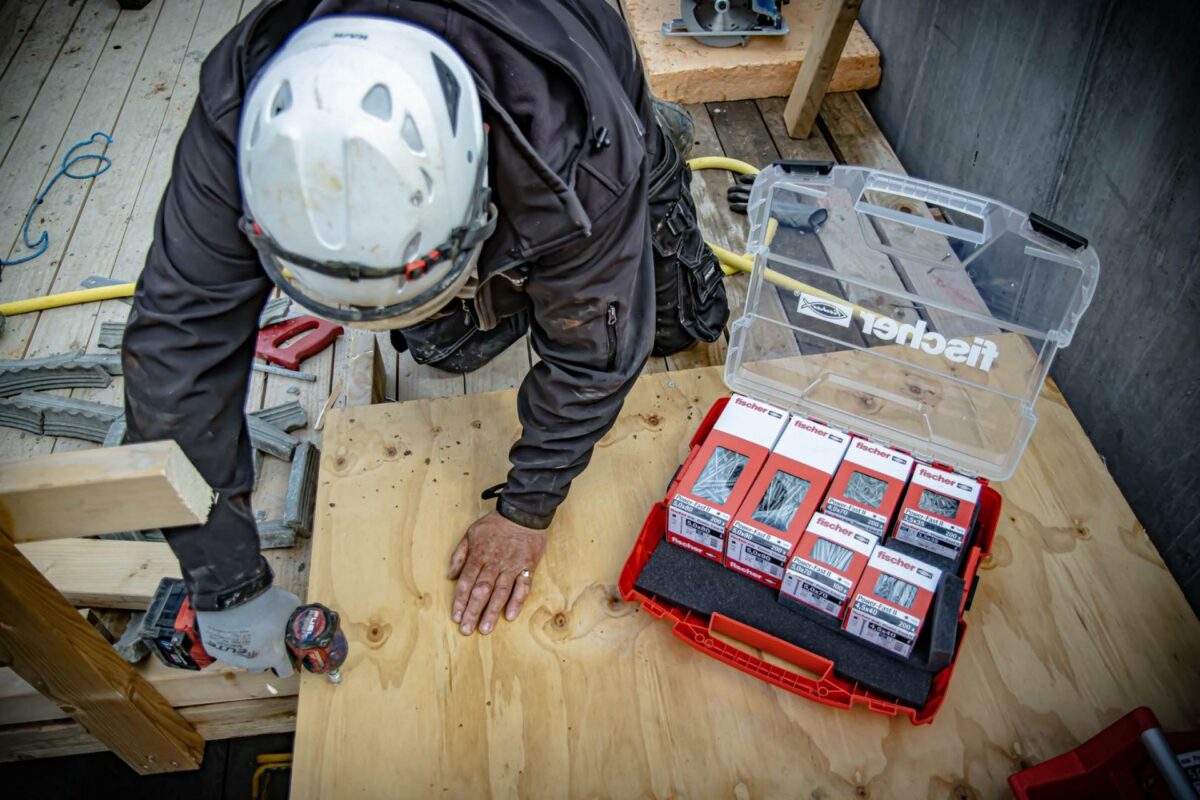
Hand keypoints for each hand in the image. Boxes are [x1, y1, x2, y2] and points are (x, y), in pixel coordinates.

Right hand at [194, 586, 299, 674]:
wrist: (234, 596)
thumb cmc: (267, 603)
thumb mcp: (290, 606)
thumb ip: (295, 617)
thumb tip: (300, 617)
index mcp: (274, 656)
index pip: (285, 671)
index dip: (288, 662)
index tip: (287, 653)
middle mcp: (252, 662)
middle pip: (261, 667)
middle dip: (265, 656)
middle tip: (265, 639)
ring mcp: (231, 657)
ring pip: (241, 658)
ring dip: (245, 649)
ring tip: (245, 630)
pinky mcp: (214, 649)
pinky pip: (223, 648)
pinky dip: (227, 640)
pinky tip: (228, 625)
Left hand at [447, 511, 546, 634]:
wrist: (523, 512)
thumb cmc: (496, 524)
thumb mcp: (471, 533)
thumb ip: (459, 554)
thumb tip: (450, 575)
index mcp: (479, 555)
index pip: (466, 582)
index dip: (460, 601)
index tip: (456, 617)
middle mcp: (494, 563)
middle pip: (481, 590)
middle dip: (473, 611)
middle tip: (467, 630)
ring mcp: (512, 566)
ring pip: (500, 592)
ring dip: (492, 611)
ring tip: (485, 628)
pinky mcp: (528, 567)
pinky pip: (523, 587)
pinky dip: (517, 601)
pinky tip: (510, 615)